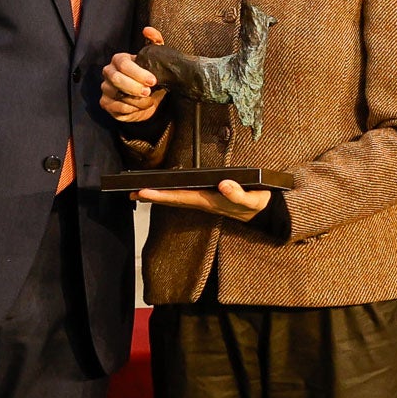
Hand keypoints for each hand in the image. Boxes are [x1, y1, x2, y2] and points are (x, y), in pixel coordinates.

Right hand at [100, 26, 167, 122]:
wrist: (151, 98)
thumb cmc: (151, 77)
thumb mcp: (157, 59)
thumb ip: (155, 41)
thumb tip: (147, 30)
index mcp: (119, 60)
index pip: (123, 64)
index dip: (138, 73)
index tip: (153, 81)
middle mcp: (109, 72)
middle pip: (116, 79)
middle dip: (134, 87)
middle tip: (149, 92)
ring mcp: (105, 88)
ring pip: (116, 94)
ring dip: (134, 100)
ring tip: (148, 101)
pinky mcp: (105, 103)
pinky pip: (114, 107)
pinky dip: (129, 109)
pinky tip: (139, 108)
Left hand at [130, 178, 270, 221]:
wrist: (266, 212)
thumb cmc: (257, 203)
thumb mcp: (252, 199)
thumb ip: (239, 193)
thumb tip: (224, 184)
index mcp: (210, 201)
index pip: (180, 198)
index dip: (161, 195)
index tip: (143, 191)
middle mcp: (203, 202)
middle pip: (173, 200)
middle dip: (152, 197)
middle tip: (130, 194)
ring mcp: (204, 201)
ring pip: (177, 198)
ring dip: (159, 196)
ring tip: (139, 193)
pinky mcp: (208, 198)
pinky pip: (184, 196)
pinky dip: (171, 193)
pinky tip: (164, 190)